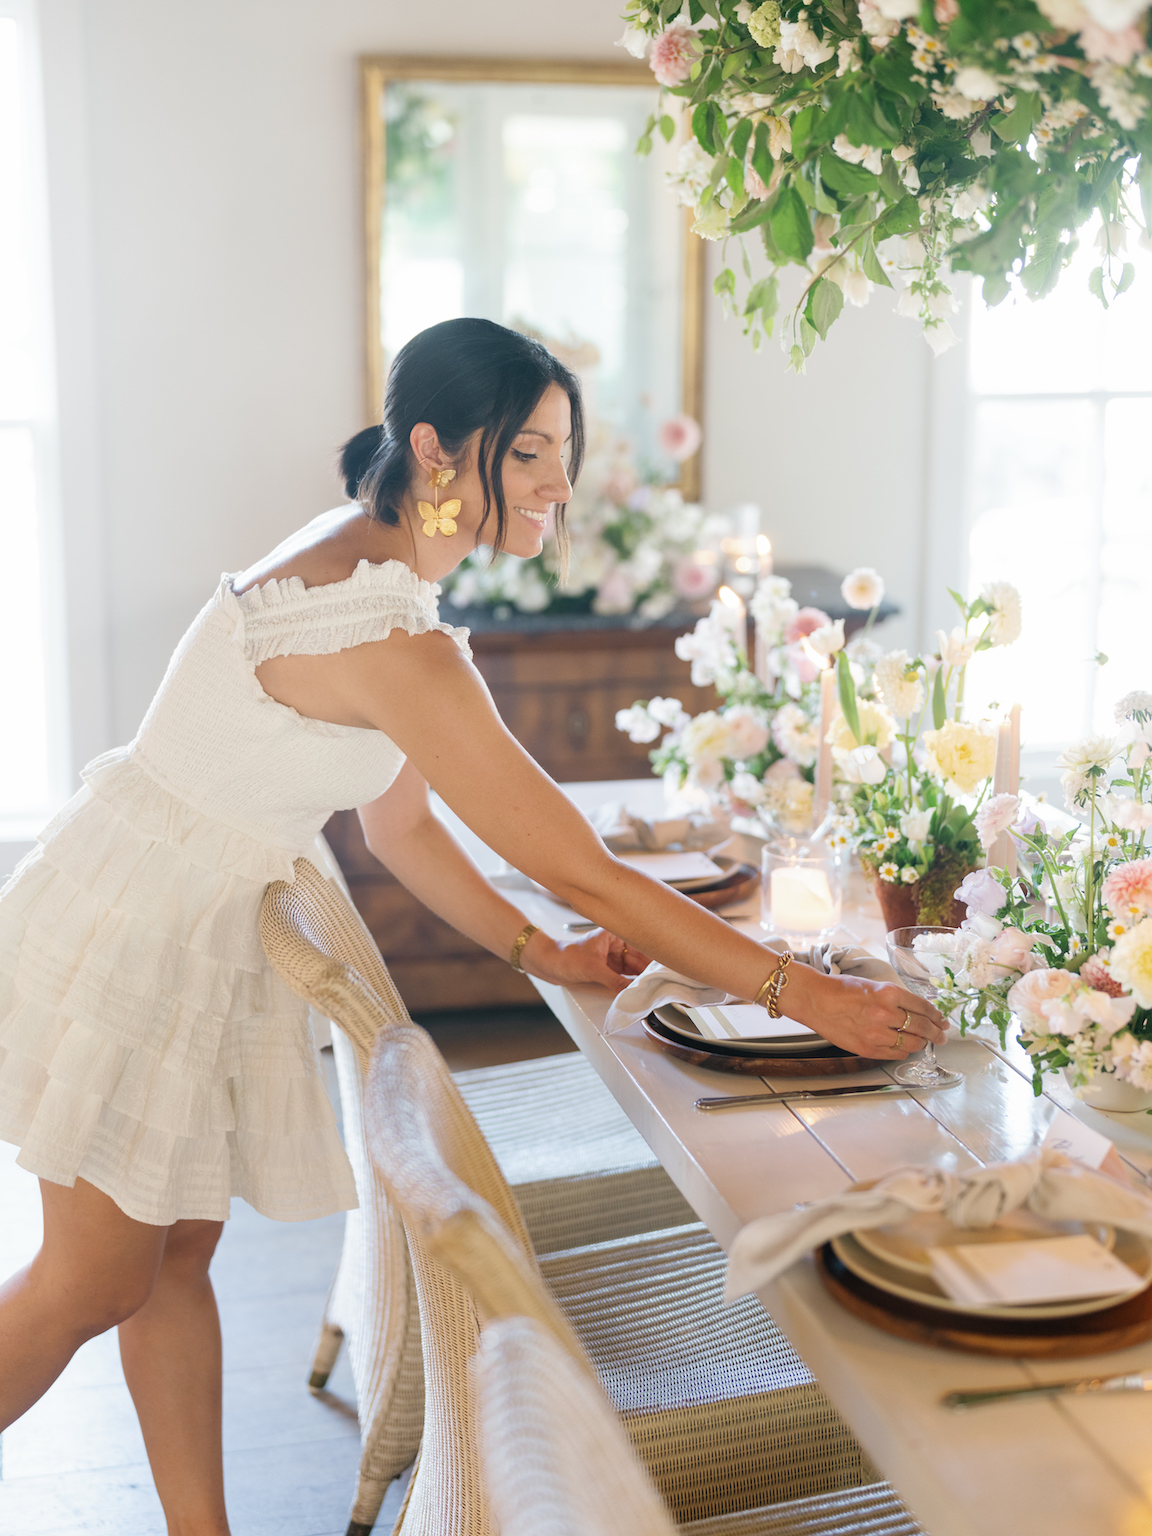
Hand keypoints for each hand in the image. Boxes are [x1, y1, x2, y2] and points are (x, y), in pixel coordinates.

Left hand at [520, 929, 651, 994]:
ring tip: (653, 987)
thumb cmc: (565, 957)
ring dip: (641, 978)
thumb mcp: (593, 969)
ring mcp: (612, 957)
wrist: (548, 965)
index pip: (640, 944)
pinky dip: (631, 983)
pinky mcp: (608, 969)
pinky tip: (639, 989)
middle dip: (648, 970)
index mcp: (614, 934)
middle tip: (663, 982)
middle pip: (639, 958)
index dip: (653, 955)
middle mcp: (616, 944)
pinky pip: (625, 977)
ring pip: (634, 969)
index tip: (665, 965)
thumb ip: (615, 981)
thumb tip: (631, 993)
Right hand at [795, 971, 946, 1059]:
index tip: (941, 1019)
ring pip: (912, 1043)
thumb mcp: (874, 986)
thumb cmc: (841, 989)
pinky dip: (904, 1051)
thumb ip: (896, 998)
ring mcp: (876, 1034)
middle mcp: (885, 1013)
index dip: (936, 1015)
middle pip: (922, 1027)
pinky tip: (904, 1046)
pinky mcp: (867, 1048)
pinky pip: (896, 1054)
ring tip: (924, 1042)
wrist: (815, 1000)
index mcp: (888, 993)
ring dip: (922, 1043)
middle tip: (942, 1035)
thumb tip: (919, 1011)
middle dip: (936, 1033)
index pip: (924, 1007)